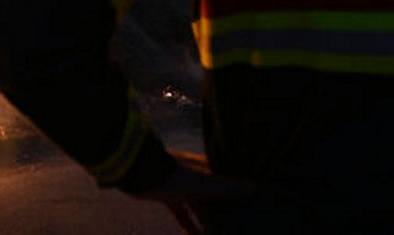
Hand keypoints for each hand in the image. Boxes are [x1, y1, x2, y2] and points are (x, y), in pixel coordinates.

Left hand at [132, 150, 253, 234]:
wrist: (140, 175)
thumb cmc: (174, 175)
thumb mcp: (203, 184)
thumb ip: (227, 186)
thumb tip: (253, 187)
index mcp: (206, 167)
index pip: (228, 179)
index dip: (238, 191)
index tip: (250, 204)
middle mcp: (196, 175)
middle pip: (214, 196)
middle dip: (223, 211)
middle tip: (234, 226)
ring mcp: (182, 186)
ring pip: (199, 207)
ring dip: (206, 222)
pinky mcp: (169, 196)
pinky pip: (182, 213)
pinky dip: (188, 225)